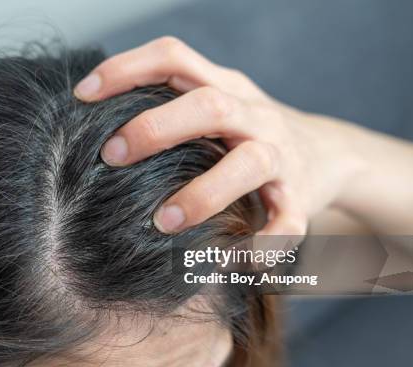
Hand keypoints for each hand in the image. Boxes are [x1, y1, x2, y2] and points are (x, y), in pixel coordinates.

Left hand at [74, 37, 367, 234]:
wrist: (329, 154)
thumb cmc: (246, 133)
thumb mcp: (215, 106)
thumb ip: (169, 105)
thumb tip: (91, 117)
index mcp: (225, 87)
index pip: (174, 58)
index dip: (127, 68)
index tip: (83, 95)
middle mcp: (254, 115)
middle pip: (209, 106)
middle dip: (156, 128)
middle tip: (111, 156)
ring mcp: (281, 156)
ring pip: (249, 163)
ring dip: (203, 194)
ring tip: (161, 223)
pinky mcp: (300, 199)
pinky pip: (286, 224)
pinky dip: (258, 246)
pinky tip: (224, 263)